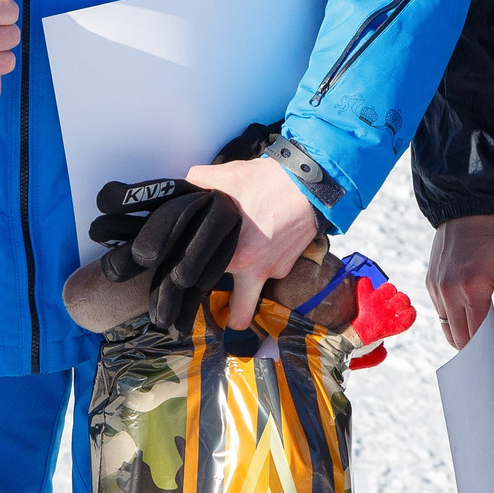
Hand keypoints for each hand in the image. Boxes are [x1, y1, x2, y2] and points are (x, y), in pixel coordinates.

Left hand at [183, 157, 320, 328]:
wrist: (313, 183)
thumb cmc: (269, 182)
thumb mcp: (225, 176)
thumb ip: (196, 184)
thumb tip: (180, 189)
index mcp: (234, 257)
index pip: (205, 283)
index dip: (194, 281)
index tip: (189, 281)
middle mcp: (256, 271)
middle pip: (239, 315)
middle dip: (229, 317)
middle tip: (216, 301)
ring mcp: (277, 270)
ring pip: (256, 287)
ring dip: (249, 280)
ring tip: (242, 257)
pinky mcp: (290, 264)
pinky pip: (272, 268)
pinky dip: (266, 258)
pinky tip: (263, 237)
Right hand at [427, 214, 493, 347]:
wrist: (470, 204)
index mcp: (473, 289)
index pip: (477, 337)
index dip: (488, 350)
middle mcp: (449, 291)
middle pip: (460, 338)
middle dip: (476, 347)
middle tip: (493, 343)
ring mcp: (436, 287)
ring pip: (448, 328)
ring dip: (464, 334)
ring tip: (482, 328)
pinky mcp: (430, 282)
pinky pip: (440, 312)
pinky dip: (454, 319)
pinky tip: (469, 311)